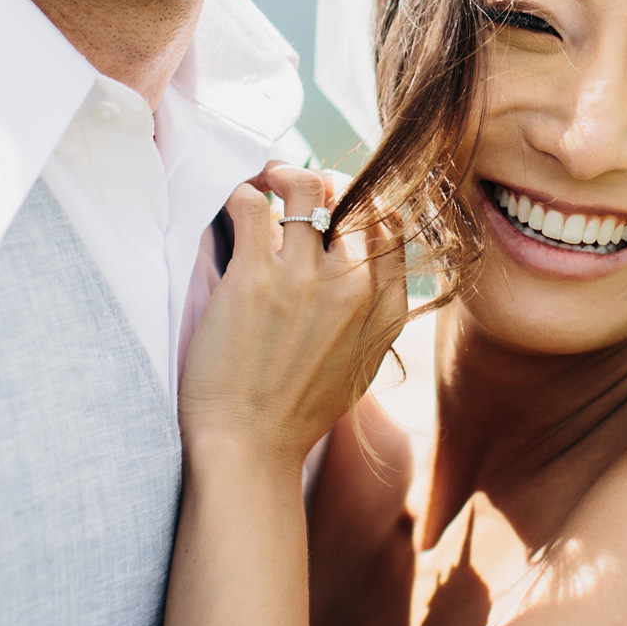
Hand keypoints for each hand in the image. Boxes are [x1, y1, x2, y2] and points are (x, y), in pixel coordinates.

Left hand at [180, 165, 407, 464]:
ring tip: (266, 183)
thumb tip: (364, 267)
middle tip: (295, 189)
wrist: (250, 450)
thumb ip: (372, 314)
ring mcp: (305, 279)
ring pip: (305, 186)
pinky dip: (242, 195)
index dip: (362, 202)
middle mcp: (354, 286)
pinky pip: (252, 204)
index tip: (336, 206)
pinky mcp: (254, 277)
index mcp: (385, 307)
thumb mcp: (362, 364)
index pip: (391, 223)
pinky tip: (236, 207)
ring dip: (282, 175)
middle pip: (353, 195)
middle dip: (324, 182)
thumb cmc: (297, 413)